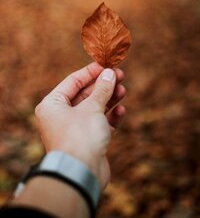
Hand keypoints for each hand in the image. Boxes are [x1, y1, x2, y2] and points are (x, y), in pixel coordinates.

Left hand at [35, 62, 125, 188]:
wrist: (81, 174)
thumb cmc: (80, 137)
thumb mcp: (92, 107)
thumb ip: (102, 89)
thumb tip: (110, 73)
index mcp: (53, 105)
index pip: (73, 81)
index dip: (91, 72)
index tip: (107, 64)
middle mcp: (61, 116)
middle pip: (85, 94)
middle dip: (103, 85)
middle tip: (120, 75)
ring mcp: (74, 129)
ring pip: (94, 108)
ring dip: (109, 99)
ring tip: (123, 89)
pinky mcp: (87, 141)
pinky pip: (100, 123)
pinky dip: (110, 116)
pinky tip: (121, 110)